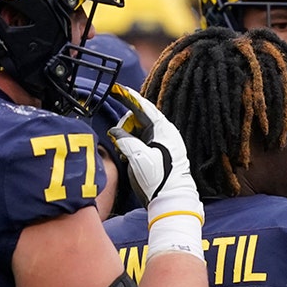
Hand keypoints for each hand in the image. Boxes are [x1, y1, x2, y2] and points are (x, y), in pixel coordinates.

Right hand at [107, 85, 200, 211]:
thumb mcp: (139, 158)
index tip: (117, 88)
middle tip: (118, 138)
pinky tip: (126, 155)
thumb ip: (125, 140)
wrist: (171, 198)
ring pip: (137, 129)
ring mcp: (162, 141)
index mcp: (164, 130)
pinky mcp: (158, 151)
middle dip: (125, 125)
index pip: (144, 107)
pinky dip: (130, 144)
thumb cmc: (159, 179)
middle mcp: (164, 133)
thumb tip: (115, 131)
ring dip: (126, 136)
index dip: (129, 97)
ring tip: (124, 152)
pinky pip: (140, 139)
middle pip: (139, 118)